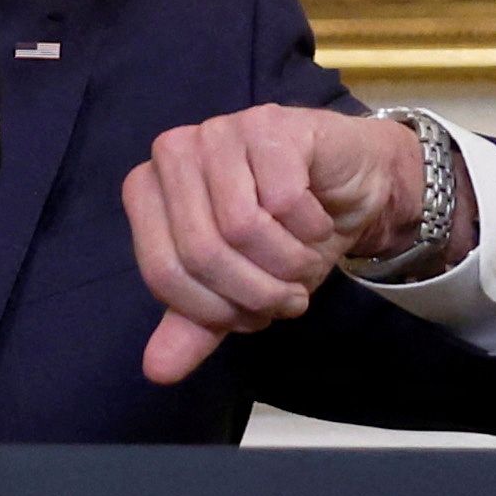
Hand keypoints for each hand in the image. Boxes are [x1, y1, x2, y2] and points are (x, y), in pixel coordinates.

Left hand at [120, 107, 460, 384]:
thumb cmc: (284, 235)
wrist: (349, 189)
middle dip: (255, 291)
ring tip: (304, 262)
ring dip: (288, 264)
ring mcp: (219, 132)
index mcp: (146, 191)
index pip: (163, 273)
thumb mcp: (238, 290)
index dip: (214, 309)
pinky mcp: (269, 124)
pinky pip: (284, 200)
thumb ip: (195, 326)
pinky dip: (311, 229)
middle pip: (201, 252)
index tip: (253, 316)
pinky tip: (318, 221)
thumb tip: (157, 372)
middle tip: (289, 296)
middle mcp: (172, 154)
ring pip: (242, 227)